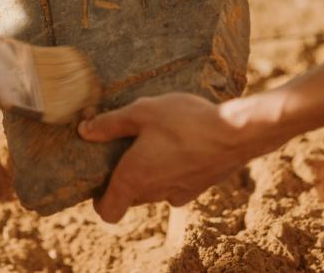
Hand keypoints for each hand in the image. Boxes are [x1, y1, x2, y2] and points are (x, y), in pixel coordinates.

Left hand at [78, 92, 286, 222]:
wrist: (238, 133)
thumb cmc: (186, 121)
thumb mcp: (142, 112)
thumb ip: (111, 123)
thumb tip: (85, 131)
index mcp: (133, 179)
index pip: (108, 212)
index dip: (99, 200)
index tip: (100, 179)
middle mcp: (155, 193)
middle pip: (130, 198)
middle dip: (125, 179)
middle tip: (126, 148)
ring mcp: (179, 193)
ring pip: (154, 191)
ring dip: (150, 174)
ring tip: (155, 142)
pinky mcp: (199, 188)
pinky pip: (177, 184)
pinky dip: (173, 171)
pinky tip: (181, 145)